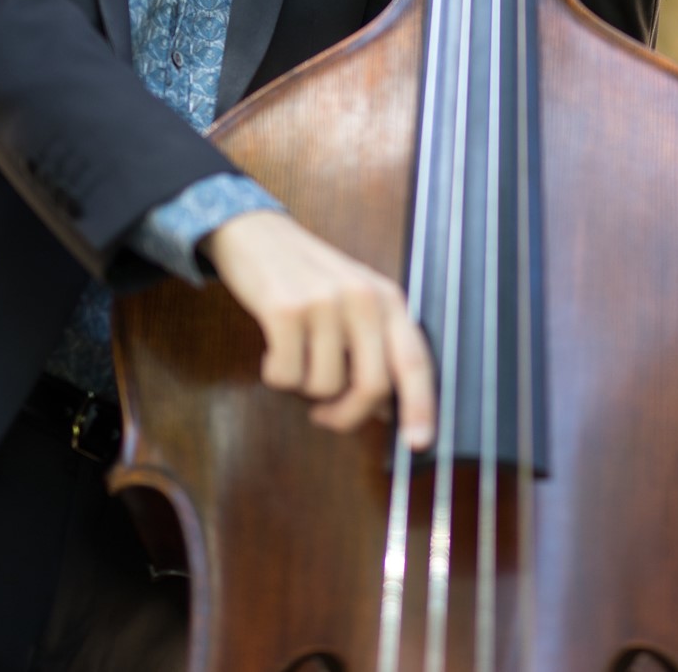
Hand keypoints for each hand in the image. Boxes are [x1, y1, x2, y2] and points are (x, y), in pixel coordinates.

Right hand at [202, 209, 434, 447]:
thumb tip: (385, 409)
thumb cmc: (307, 276)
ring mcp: (325, 303)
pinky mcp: (285, 310)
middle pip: (371, 387)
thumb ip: (375, 347)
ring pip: (324, 387)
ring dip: (304, 387)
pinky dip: (276, 375)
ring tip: (296, 356)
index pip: (415, 360)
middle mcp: (363, 299)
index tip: (417, 443)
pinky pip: (286, 376)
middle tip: (326, 415)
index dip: (421, 406)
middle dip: (347, 415)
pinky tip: (275, 349)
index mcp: (388, 299)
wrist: (256, 233)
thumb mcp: (355, 301)